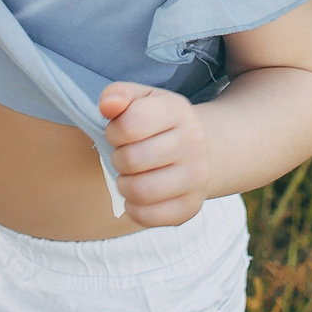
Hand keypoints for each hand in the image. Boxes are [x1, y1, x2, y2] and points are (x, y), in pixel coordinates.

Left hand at [99, 83, 211, 227]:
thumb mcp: (143, 99)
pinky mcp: (191, 207)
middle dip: (118, 158)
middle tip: (127, 156)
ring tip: (131, 176)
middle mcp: (193, 143)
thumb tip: (107, 105)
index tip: (120, 133)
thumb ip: (119, 94)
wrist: (205, 150)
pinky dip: (134, 208)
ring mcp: (196, 177)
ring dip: (124, 185)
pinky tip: (139, 196)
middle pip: (131, 159)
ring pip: (139, 191)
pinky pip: (148, 217)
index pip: (129, 124)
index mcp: (178, 110)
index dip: (114, 131)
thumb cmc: (161, 124)